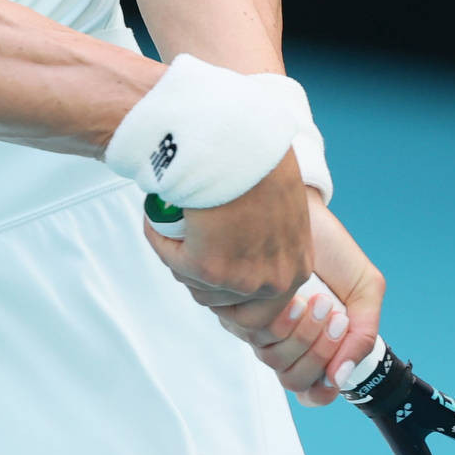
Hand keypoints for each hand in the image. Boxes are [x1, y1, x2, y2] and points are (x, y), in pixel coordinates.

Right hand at [142, 149, 309, 336]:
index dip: (231, 291)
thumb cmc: (261, 162)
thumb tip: (249, 243)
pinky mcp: (207, 267)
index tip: (214, 267)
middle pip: (224, 303)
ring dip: (179, 257)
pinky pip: (171, 259)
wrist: (241, 144)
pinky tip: (159, 215)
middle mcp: (272, 282)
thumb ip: (273, 237)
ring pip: (195, 285)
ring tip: (175, 225)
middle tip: (189, 243)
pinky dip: (160, 238)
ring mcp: (240, 279)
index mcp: (296, 269)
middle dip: (201, 277)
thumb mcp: (283, 208)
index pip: (261, 310)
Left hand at [205, 198, 386, 406]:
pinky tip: (294, 293)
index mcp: (311, 342)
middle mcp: (280, 339)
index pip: (309, 390)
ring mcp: (254, 323)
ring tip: (318, 299)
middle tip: (334, 316)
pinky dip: (278, 318)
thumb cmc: (331, 250)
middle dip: (319, 351)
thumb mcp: (363, 289)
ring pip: (270, 357)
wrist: (301, 209)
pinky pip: (249, 329)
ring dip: (302, 334)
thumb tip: (342, 378)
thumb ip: (363, 334)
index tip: (337, 364)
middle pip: (291, 377)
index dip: (322, 387)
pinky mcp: (234, 302)